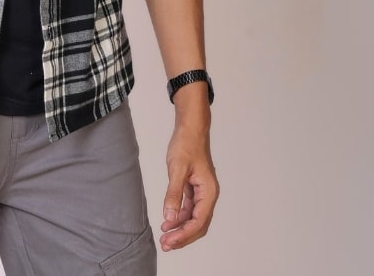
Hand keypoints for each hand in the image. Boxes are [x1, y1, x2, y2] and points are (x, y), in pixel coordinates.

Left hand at [160, 121, 218, 251]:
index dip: (184, 234)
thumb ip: (174, 193)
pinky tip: (168, 221)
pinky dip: (179, 217)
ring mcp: (202, 193)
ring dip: (180, 228)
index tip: (170, 240)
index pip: (199, 221)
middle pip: (198, 224)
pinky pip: (189, 209)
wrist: (190, 129)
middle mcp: (208, 195)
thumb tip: (169, 216)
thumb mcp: (177, 169)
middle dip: (183, 236)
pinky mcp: (194, 189)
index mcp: (209, 192)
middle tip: (165, 244)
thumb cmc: (186, 144)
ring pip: (193, 218)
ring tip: (165, 237)